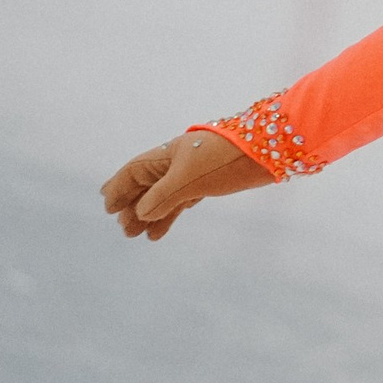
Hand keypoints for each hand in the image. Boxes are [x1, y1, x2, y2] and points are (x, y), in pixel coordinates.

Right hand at [101, 130, 269, 239]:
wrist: (273, 147)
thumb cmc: (228, 158)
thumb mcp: (190, 178)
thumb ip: (163, 196)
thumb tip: (141, 213)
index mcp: (168, 154)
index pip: (135, 171)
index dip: (120, 188)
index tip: (108, 209)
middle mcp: (178, 161)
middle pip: (146, 184)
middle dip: (133, 206)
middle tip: (125, 231)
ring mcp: (194, 171)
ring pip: (163, 194)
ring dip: (149, 214)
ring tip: (138, 236)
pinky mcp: (210, 181)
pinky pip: (180, 199)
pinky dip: (169, 214)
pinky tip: (158, 232)